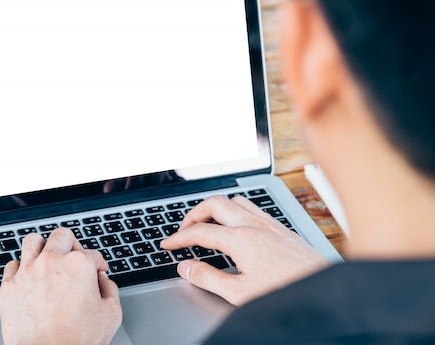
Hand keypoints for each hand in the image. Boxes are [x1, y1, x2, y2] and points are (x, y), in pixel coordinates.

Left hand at [0, 228, 121, 344]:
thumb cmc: (76, 340)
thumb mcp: (111, 315)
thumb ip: (110, 290)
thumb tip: (103, 282)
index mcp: (78, 264)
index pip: (93, 254)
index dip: (99, 265)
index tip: (98, 274)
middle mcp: (51, 261)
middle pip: (62, 235)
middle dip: (72, 243)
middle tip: (74, 257)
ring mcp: (27, 271)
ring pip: (32, 241)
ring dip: (42, 246)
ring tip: (47, 257)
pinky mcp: (9, 286)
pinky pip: (12, 264)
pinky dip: (20, 267)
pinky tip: (28, 276)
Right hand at [160, 195, 328, 305]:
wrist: (323, 291)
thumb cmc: (286, 291)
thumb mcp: (239, 293)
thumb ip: (208, 278)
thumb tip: (185, 268)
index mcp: (240, 240)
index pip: (199, 232)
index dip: (179, 238)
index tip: (168, 244)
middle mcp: (253, 225)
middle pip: (213, 204)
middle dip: (193, 214)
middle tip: (183, 230)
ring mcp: (269, 223)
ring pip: (234, 200)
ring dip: (216, 208)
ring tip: (207, 224)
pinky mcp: (281, 227)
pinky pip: (253, 206)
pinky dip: (236, 210)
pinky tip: (237, 225)